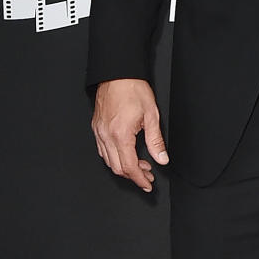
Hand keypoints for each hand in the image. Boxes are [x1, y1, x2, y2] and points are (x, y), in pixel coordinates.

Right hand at [92, 78, 168, 192]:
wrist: (117, 74)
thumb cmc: (133, 90)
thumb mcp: (151, 115)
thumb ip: (156, 141)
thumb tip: (161, 159)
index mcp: (120, 134)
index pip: (129, 167)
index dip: (139, 179)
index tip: (147, 184)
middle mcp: (106, 135)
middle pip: (117, 168)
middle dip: (133, 176)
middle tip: (147, 176)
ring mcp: (99, 132)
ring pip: (108, 161)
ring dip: (124, 167)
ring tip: (140, 166)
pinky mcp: (96, 128)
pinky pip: (102, 150)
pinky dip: (114, 157)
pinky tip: (125, 154)